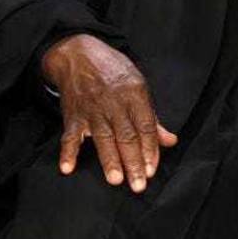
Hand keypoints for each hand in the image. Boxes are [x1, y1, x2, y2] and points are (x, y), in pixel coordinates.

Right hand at [42, 34, 177, 192]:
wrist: (79, 54)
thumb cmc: (114, 71)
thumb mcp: (139, 86)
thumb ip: (152, 117)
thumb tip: (170, 141)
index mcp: (134, 95)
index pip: (145, 127)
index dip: (150, 149)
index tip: (152, 170)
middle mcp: (114, 103)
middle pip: (126, 136)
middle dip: (133, 162)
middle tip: (139, 185)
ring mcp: (91, 110)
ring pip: (103, 138)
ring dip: (109, 160)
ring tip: (116, 180)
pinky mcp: (72, 114)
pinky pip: (70, 136)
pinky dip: (68, 152)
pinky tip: (67, 168)